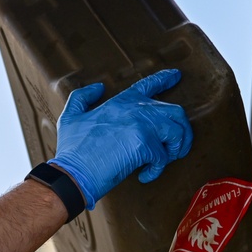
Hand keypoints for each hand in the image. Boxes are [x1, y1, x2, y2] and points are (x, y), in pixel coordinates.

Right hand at [49, 69, 192, 207]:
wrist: (73, 173)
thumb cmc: (71, 151)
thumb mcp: (69, 117)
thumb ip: (82, 97)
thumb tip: (98, 88)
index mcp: (120, 102)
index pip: (148, 84)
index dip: (165, 78)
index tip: (176, 76)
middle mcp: (136, 110)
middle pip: (174, 111)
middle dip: (181, 129)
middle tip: (176, 146)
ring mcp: (142, 126)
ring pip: (177, 133)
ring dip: (174, 149)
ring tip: (163, 161)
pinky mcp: (145, 146)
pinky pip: (163, 158)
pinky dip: (156, 170)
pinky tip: (145, 176)